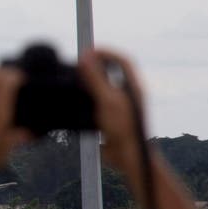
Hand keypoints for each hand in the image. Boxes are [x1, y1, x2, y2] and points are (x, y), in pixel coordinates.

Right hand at [78, 49, 145, 181]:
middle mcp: (127, 94)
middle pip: (112, 73)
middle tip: (79, 63)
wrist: (128, 157)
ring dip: (90, 82)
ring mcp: (118, 107)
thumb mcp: (107, 100)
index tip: (89, 51)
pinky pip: (97, 105)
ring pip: (104, 88)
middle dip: (96, 65)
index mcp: (132, 86)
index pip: (123, 60)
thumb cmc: (124, 128)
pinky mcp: (109, 120)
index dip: (107, 52)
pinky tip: (76, 103)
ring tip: (76, 80)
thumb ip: (96, 79)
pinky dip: (87, 100)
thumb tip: (85, 58)